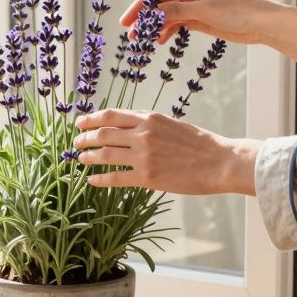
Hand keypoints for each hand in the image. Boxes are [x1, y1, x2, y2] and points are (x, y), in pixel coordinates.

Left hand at [73, 109, 260, 195]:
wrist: (219, 162)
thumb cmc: (199, 143)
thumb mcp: (172, 123)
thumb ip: (149, 122)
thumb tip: (127, 122)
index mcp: (149, 119)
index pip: (111, 116)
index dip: (92, 119)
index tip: (81, 122)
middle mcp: (143, 135)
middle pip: (103, 134)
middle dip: (86, 138)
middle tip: (77, 142)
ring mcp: (144, 157)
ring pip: (105, 155)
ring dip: (89, 157)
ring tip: (81, 159)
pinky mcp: (147, 177)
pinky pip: (116, 178)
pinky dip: (100, 179)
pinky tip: (92, 180)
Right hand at [119, 0, 296, 67]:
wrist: (261, 24)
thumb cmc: (238, 11)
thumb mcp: (204, 11)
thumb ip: (176, 11)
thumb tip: (152, 14)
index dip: (140, 6)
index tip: (126, 21)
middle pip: (159, 4)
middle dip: (144, 19)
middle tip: (132, 35)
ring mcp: (194, 5)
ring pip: (166, 15)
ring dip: (154, 27)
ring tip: (143, 42)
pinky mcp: (199, 18)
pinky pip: (176, 23)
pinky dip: (167, 32)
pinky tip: (160, 42)